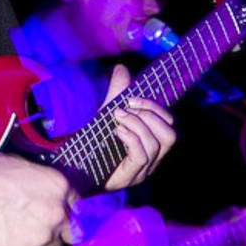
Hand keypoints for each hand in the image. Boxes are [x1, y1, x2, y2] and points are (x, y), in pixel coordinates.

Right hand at [0, 147, 75, 245]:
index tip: (63, 218)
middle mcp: (58, 212)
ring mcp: (43, 236)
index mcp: (60, 186)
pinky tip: (5, 240)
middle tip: (38, 225)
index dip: (68, 213)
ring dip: (37, 244)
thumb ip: (44, 189)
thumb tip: (47, 200)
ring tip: (15, 230)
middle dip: (57, 231)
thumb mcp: (25, 169)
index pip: (79, 207)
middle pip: (70, 233)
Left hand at [102, 64, 175, 189]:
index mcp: (153, 144)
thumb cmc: (96, 140)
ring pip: (155, 144)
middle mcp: (153, 160)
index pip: (170, 124)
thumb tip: (121, 68)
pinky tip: (116, 130)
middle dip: (150, 115)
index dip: (156, 108)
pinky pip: (140, 156)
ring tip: (117, 117)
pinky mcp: (130, 177)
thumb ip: (117, 92)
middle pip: (170, 136)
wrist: (75, 166)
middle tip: (125, 108)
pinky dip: (130, 137)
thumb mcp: (108, 112)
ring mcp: (143, 171)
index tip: (132, 98)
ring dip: (136, 124)